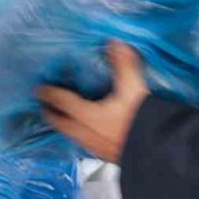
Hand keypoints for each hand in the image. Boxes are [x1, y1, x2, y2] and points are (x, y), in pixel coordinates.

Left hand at [39, 42, 149, 162]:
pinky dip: (79, 133)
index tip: (39, 89)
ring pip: (71, 135)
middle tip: (44, 105)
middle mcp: (86, 134)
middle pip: (61, 124)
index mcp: (88, 116)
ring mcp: (95, 148)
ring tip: (63, 117)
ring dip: (65, 125)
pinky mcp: (106, 156)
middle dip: (51, 113)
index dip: (50, 94)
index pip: (62, 102)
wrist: (160, 153)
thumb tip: (114, 42)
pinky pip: (84, 143)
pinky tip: (87, 132)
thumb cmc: (142, 121)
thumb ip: (124, 65)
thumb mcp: (134, 89)